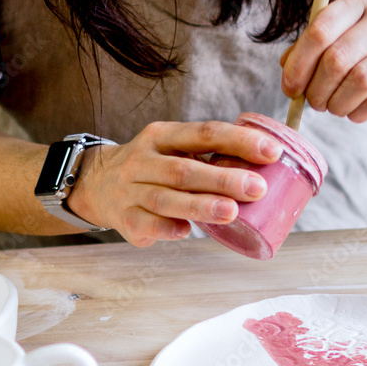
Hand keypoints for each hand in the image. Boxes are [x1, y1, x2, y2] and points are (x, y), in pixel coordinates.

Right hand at [68, 121, 282, 246]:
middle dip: (223, 179)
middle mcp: (143, 160)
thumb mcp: (173, 149)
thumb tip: (270, 167)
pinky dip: (167, 228)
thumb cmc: (153, 168)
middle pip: (185, 169)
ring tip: (232, 212)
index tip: (271, 152)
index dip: (239, 141)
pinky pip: (146, 225)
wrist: (95, 184)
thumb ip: (209, 155)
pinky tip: (186, 231)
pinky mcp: (124, 219)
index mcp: (161, 136)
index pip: (204, 133)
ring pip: (165, 198)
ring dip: (200, 205)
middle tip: (258, 188)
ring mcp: (130, 191)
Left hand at [280, 0, 366, 121]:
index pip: (320, 30)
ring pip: (357, 82)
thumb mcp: (356, 25)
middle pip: (336, 59)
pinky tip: (355, 111)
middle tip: (314, 102)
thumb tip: (287, 66)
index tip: (290, 87)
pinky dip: (357, 112)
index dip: (299, 64)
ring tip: (334, 107)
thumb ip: (321, 40)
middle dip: (316, 89)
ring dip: (337, 104)